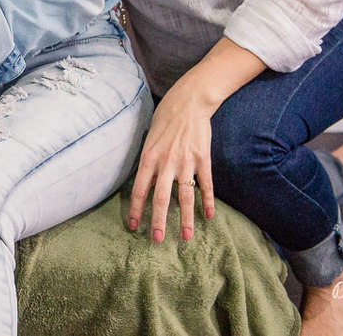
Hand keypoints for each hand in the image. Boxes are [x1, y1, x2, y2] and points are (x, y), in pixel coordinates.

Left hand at [127, 84, 216, 242]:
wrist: (188, 102)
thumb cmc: (164, 119)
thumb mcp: (149, 140)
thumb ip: (148, 163)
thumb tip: (144, 185)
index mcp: (148, 157)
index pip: (139, 189)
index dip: (136, 210)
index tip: (133, 226)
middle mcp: (166, 162)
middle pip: (161, 198)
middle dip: (159, 221)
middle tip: (157, 239)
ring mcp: (185, 162)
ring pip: (185, 196)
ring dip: (186, 219)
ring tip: (187, 237)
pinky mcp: (202, 159)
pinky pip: (205, 185)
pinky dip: (208, 202)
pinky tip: (209, 216)